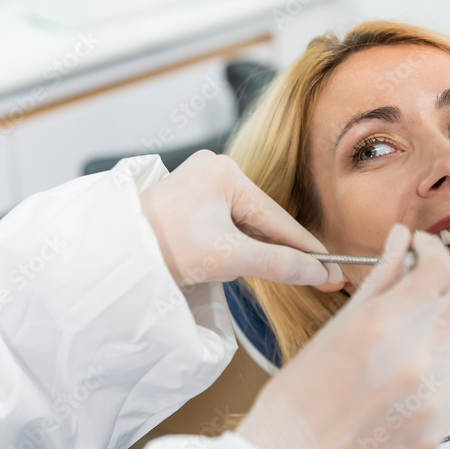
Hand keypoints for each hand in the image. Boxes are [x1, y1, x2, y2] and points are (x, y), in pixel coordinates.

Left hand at [139, 150, 343, 288]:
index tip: (334, 270)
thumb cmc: (166, 248)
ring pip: (244, 225)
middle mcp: (213, 170)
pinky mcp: (188, 203)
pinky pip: (226, 226)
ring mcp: (199, 185)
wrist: (115, 256)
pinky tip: (242, 263)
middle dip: (281, 250)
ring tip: (277, 275)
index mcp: (225, 171)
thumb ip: (278, 264)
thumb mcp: (228, 257)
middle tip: (318, 279)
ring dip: (257, 250)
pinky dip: (237, 246)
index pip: (277, 218)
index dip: (307, 249)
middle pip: (262, 220)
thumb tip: (320, 273)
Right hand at [237, 224, 449, 448]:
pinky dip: (442, 369)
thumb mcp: (339, 321)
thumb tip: (402, 237)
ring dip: (436, 328)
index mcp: (382, 324)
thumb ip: (381, 276)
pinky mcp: (437, 426)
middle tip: (419, 279)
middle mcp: (414, 357)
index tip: (421, 247)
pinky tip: (410, 374)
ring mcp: (429, 396)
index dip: (432, 249)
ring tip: (401, 339)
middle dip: (439, 281)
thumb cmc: (304, 385)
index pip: (437, 269)